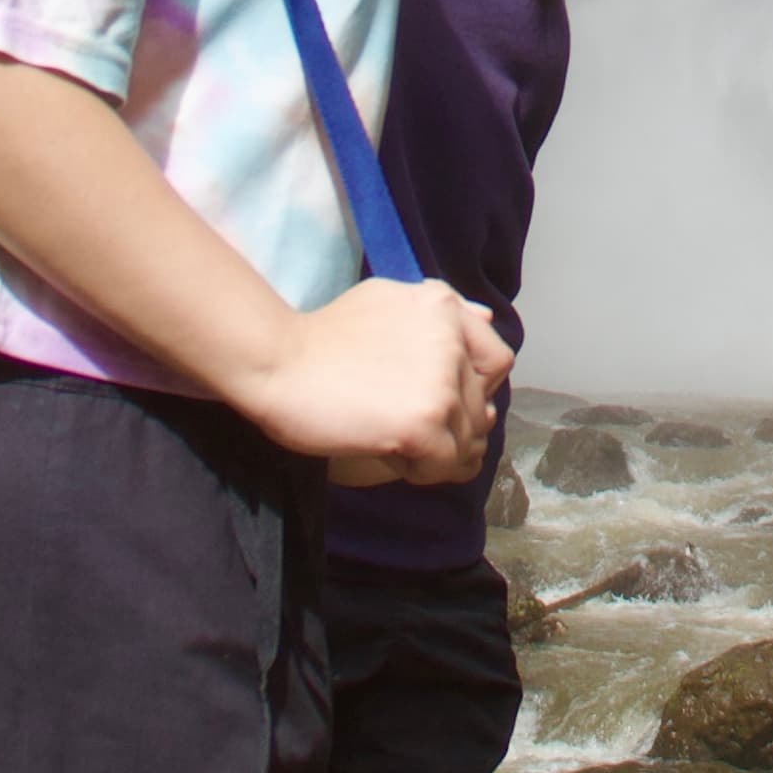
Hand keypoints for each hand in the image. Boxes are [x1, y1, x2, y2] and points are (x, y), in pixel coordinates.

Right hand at [259, 274, 509, 478]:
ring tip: (396, 445)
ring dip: (436, 451)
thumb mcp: (385, 301)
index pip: (496, 361)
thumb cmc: (320, 338)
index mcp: (444, 307)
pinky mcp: (424, 423)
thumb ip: (439, 311)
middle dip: (451, 427)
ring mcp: (441, 384)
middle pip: (482, 406)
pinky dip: (422, 471)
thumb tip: (486, 317)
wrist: (275, 364)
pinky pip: (446, 465)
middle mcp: (452, 340)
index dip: (473, 389)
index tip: (439, 400)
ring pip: (467, 439)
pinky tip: (390, 456)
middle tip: (406, 430)